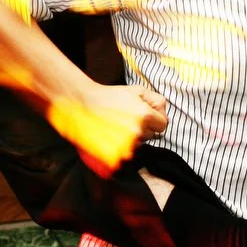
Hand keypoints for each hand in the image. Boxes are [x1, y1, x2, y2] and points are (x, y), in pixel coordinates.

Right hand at [47, 84, 165, 176]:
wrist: (82, 104)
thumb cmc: (109, 96)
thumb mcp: (137, 90)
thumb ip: (157, 100)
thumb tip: (164, 116)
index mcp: (144, 116)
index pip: (163, 126)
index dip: (155, 119)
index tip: (143, 116)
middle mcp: (136, 132)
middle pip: (151, 136)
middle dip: (142, 128)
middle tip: (125, 118)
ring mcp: (125, 146)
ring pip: (138, 145)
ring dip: (131, 138)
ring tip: (116, 125)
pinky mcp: (114, 156)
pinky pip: (126, 154)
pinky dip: (120, 147)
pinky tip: (111, 135)